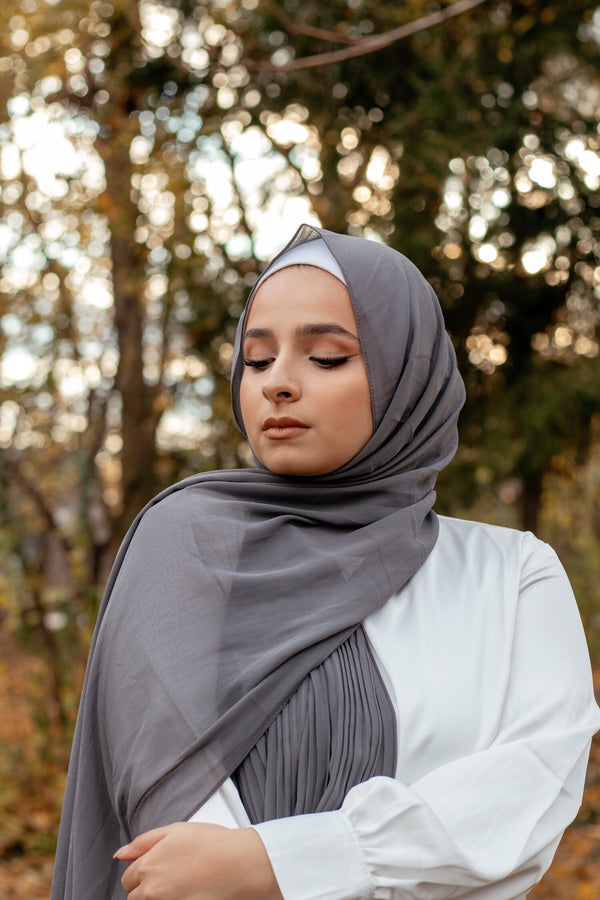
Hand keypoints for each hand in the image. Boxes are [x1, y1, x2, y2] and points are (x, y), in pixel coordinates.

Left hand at [115, 821, 282, 899]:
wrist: (238, 864)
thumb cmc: (210, 843)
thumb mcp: (173, 830)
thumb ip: (142, 843)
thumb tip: (120, 854)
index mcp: (147, 867)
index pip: (128, 878)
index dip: (140, 870)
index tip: (156, 866)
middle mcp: (152, 891)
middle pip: (134, 897)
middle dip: (145, 887)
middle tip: (169, 875)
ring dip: (156, 896)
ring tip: (178, 883)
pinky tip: (186, 891)